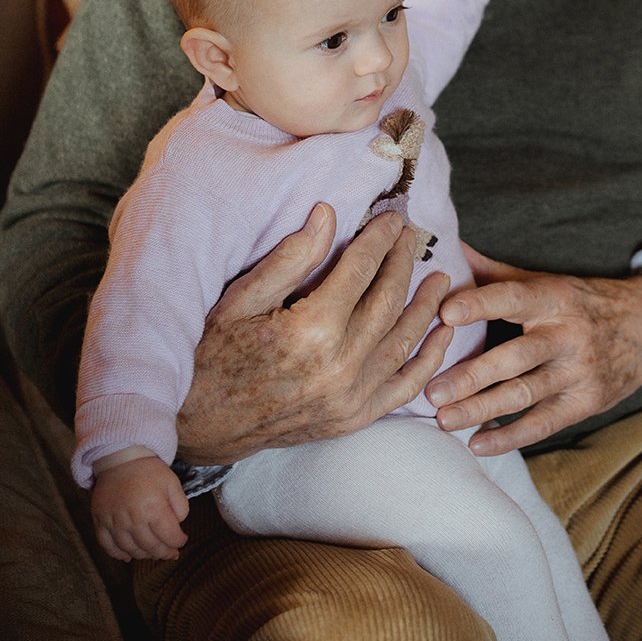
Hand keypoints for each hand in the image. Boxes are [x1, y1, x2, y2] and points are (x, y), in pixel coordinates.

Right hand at [90, 451, 189, 561]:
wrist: (120, 458)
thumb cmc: (149, 471)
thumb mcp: (172, 483)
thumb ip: (181, 506)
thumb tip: (178, 526)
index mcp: (153, 507)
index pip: (169, 536)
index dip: (178, 542)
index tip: (182, 540)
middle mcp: (132, 518)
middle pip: (151, 547)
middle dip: (164, 552)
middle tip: (170, 552)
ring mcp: (114, 521)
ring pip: (130, 549)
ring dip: (144, 555)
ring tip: (152, 553)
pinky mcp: (100, 520)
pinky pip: (107, 545)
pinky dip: (118, 554)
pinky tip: (128, 556)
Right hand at [177, 204, 452, 462]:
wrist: (200, 426)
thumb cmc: (213, 355)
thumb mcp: (241, 299)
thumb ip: (291, 258)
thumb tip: (327, 215)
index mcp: (311, 331)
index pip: (360, 272)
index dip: (379, 241)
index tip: (392, 219)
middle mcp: (340, 367)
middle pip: (388, 302)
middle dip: (402, 264)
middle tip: (412, 237)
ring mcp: (350, 399)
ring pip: (403, 342)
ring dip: (425, 307)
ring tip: (440, 278)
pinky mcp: (353, 419)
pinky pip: (404, 387)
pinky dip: (428, 360)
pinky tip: (442, 336)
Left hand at [427, 248, 641, 453]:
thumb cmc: (582, 301)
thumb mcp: (545, 281)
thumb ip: (494, 273)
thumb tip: (446, 249)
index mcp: (554, 297)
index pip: (513, 298)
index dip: (480, 304)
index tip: (446, 312)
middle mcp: (568, 335)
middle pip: (517, 357)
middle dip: (473, 375)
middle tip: (432, 390)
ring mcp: (580, 372)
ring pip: (526, 394)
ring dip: (482, 410)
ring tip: (444, 420)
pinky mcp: (586, 402)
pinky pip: (544, 424)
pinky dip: (510, 437)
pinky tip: (477, 443)